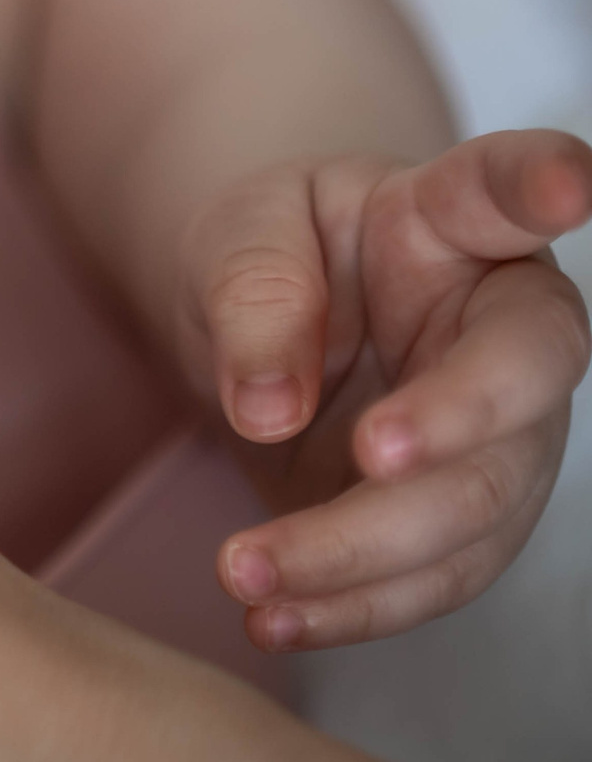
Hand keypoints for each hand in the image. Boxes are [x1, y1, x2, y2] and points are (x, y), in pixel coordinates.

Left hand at [191, 135, 591, 649]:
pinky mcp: (458, 518)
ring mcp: (498, 434)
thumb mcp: (240, 234)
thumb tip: (268, 401)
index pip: (504, 192)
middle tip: (365, 452)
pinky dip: (351, 606)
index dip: (543, 185)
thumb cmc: (273, 253)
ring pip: (472, 509)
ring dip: (363, 553)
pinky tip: (274, 616)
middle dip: (454, 427)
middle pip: (519, 384)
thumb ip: (254, 291)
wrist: (268, 326)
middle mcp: (502, 330)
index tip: (570, 181)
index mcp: (453, 223)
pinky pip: (427, 578)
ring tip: (248, 571)